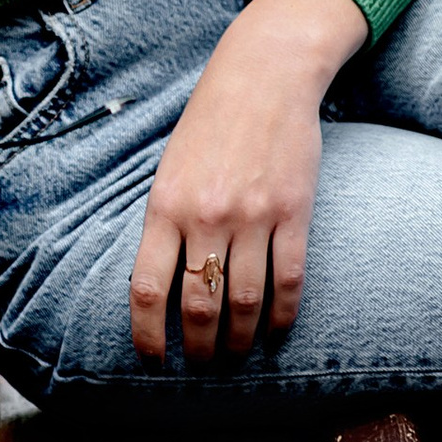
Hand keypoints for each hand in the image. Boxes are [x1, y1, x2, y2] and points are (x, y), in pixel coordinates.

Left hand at [129, 0, 365, 362]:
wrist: (263, 78)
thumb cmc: (209, 126)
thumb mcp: (168, 171)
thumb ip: (163, 225)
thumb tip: (159, 289)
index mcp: (165, 207)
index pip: (147, 289)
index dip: (147, 335)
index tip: (153, 359)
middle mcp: (206, 216)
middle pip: (198, 305)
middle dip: (198, 347)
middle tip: (202, 363)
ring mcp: (253, 216)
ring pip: (244, 301)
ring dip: (240, 339)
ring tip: (237, 352)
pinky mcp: (294, 213)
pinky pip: (289, 281)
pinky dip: (284, 315)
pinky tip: (277, 331)